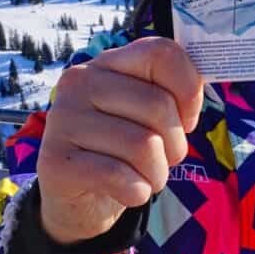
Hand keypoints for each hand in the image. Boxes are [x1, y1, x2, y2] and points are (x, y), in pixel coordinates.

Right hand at [36, 37, 203, 244]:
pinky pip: (120, 176)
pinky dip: (137, 191)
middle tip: (163, 159)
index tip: (186, 119)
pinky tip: (127, 192)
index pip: (162, 53)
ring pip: (144, 145)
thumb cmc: (122, 152)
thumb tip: (198, 89)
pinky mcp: (56, 161)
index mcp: (107, 63)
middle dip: (176, 144)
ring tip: (144, 177)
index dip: (189, 90)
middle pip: (159, 105)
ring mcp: (63, 119)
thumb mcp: (146, 118)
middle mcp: (80, 82)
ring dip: (157, 174)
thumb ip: (171, 95)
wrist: (77, 200)